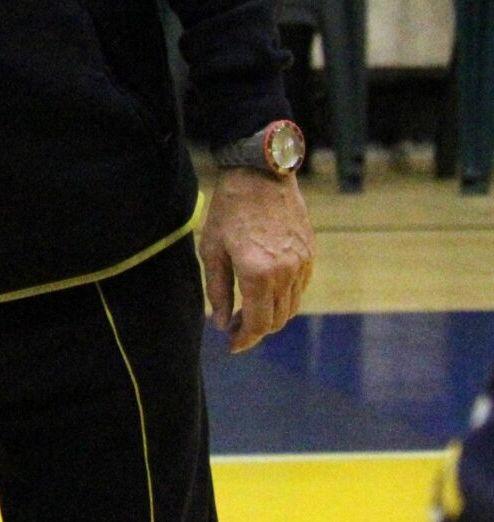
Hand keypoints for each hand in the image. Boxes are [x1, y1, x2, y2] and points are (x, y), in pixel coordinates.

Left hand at [198, 166, 313, 352]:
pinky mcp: (310, 255)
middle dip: (256, 330)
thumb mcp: (212, 249)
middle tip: (234, 329)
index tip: (231, 345)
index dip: (244, 338)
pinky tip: (265, 293)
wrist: (261, 176)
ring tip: (247, 313)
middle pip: (277, 320)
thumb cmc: (229, 210)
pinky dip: (284, 299)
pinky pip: (299, 289)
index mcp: (258, 274)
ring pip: (291, 307)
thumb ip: (217, 290)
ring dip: (271, 316)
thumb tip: (221, 322)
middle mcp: (286, 274)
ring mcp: (302, 265)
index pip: (257, 323)